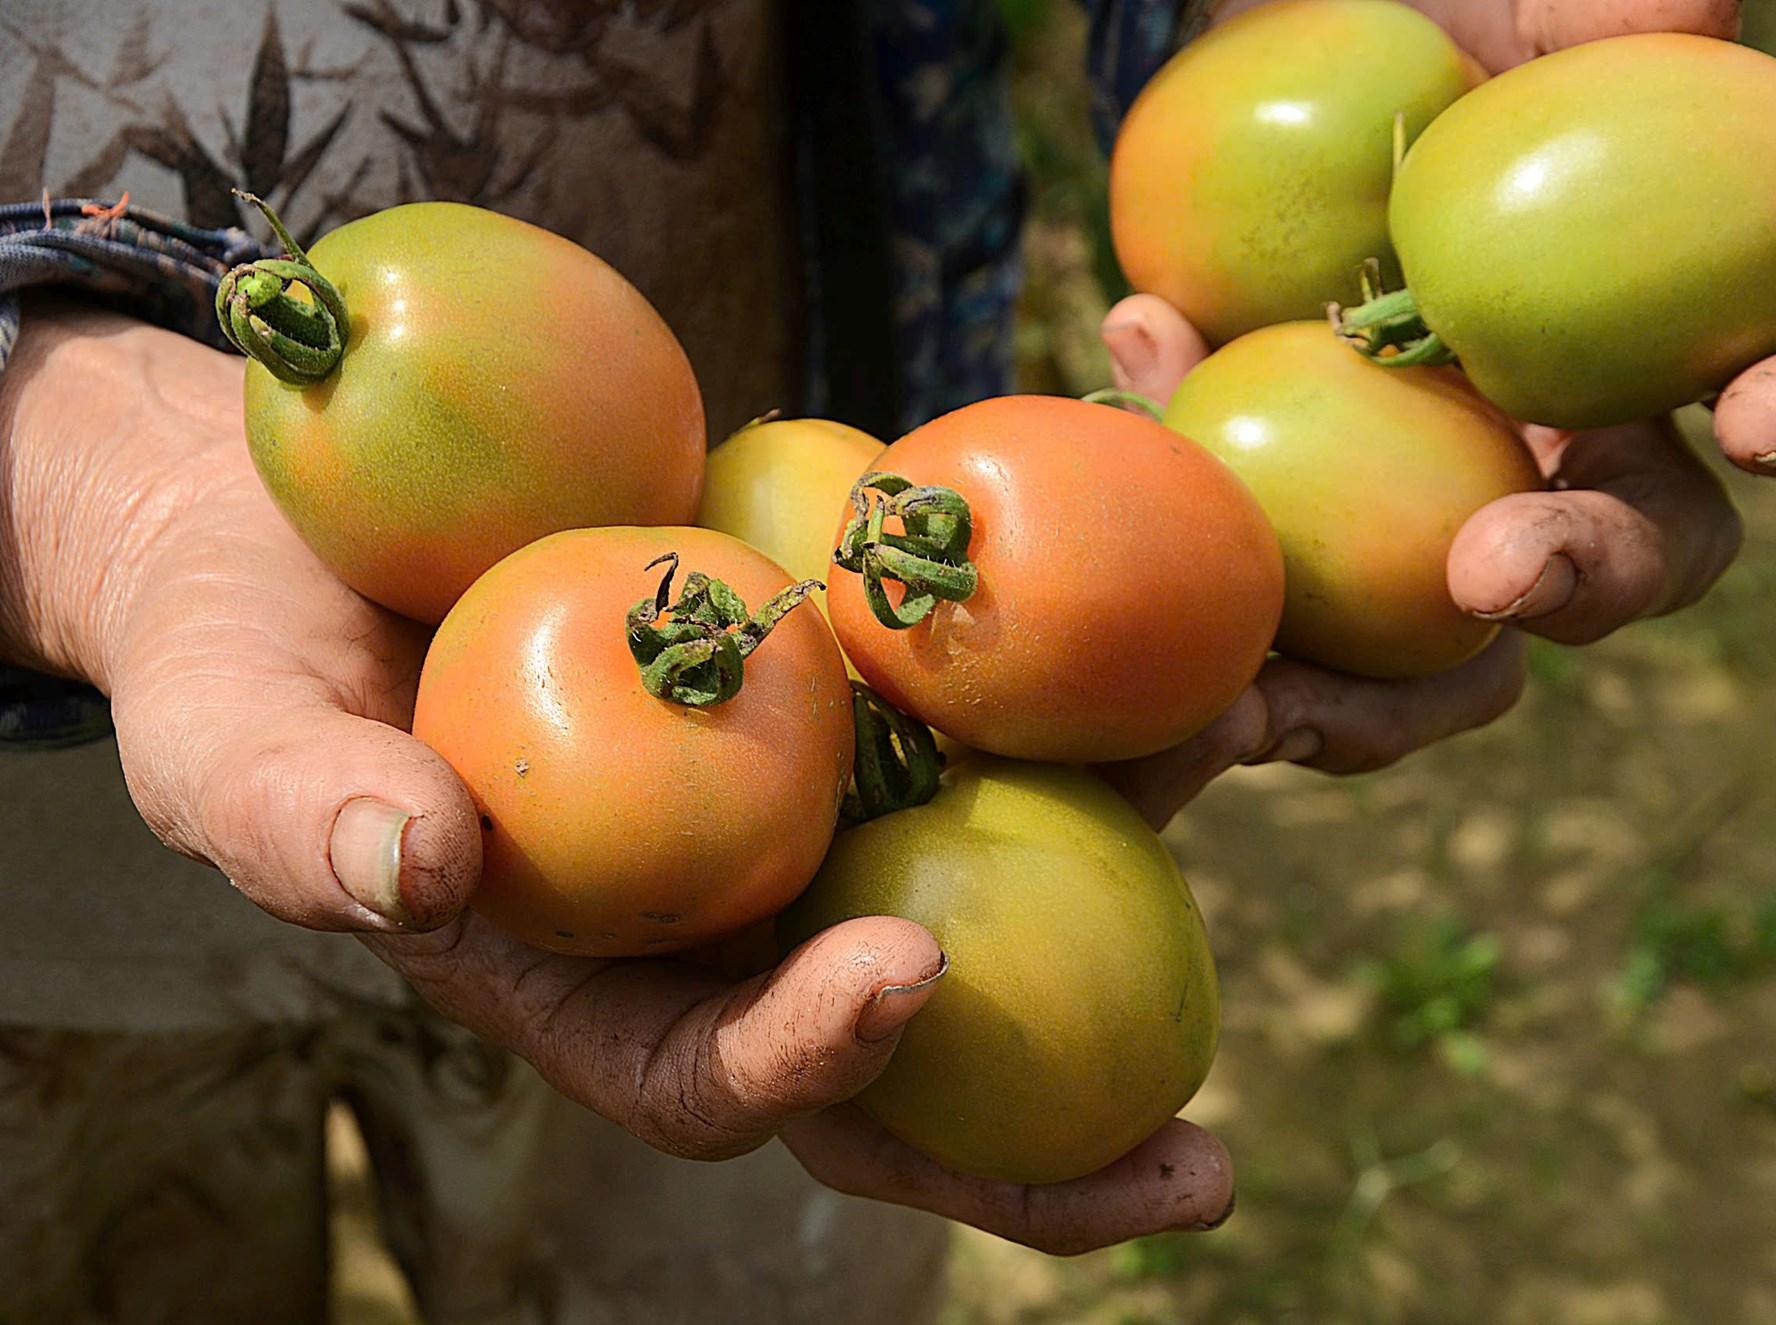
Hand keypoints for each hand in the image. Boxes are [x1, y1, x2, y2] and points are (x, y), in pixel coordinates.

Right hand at [0, 303, 1230, 1253]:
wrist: (314, 530)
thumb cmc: (249, 663)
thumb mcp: (232, 741)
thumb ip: (300, 818)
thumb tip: (412, 868)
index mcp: (597, 991)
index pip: (714, 1079)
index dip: (808, 1061)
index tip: (901, 974)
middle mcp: (726, 928)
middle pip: (904, 1061)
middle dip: (1047, 1139)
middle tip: (1196, 1176)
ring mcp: (802, 808)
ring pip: (984, 867)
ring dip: (1132, 841)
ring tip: (1249, 743)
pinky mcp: (846, 684)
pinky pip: (976, 703)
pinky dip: (1079, 681)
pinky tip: (1184, 626)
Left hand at [1099, 0, 1775, 827]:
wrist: (1255, 86)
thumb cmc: (1411, 44)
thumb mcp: (1496, 14)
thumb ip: (1599, 22)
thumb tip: (1696, 9)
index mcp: (1658, 343)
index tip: (1762, 416)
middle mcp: (1566, 460)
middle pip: (1626, 566)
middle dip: (1577, 579)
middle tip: (1495, 571)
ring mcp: (1429, 523)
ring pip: (1444, 664)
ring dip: (1364, 701)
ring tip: (1260, 703)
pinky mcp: (1297, 557)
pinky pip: (1263, 617)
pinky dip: (1200, 590)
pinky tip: (1132, 492)